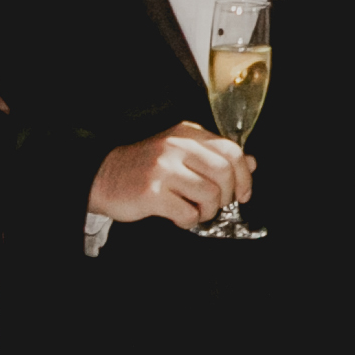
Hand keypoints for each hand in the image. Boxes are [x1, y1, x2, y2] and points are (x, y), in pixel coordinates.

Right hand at [91, 123, 252, 229]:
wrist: (104, 176)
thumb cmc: (146, 168)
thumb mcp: (181, 153)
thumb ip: (215, 156)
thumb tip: (251, 163)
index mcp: (187, 134)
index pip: (231, 150)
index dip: (244, 176)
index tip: (243, 193)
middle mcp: (177, 147)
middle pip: (224, 172)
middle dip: (227, 195)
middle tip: (216, 205)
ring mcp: (164, 169)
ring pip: (209, 194)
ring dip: (207, 211)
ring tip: (195, 211)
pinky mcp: (153, 192)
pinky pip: (188, 213)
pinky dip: (188, 221)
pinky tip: (178, 217)